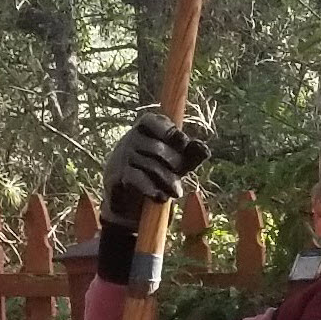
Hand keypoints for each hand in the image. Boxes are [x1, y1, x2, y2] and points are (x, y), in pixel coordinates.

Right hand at [102, 110, 210, 228]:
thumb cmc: (159, 171)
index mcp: (145, 129)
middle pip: (156, 148)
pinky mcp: (115, 176)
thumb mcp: (178, 161)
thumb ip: (192, 154)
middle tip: (182, 172)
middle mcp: (130, 139)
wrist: (130, 198)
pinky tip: (162, 197)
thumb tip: (205, 150)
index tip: (183, 142)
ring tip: (177, 192)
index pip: (152, 121)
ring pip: (149, 166)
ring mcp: (121, 157)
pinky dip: (151, 189)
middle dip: (175, 162)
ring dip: (167, 180)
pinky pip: (135, 179)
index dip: (168, 130)